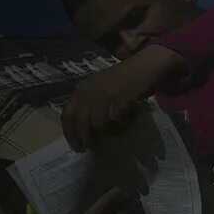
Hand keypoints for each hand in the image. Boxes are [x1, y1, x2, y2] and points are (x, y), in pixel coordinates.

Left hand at [62, 44, 185, 150]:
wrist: (146, 65)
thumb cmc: (124, 77)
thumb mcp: (100, 87)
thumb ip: (90, 103)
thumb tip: (85, 130)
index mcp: (81, 88)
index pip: (67, 115)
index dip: (70, 133)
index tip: (77, 147)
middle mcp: (89, 91)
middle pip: (81, 123)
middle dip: (86, 138)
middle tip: (94, 148)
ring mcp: (104, 94)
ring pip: (98, 124)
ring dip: (107, 133)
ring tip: (116, 134)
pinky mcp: (120, 97)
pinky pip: (116, 119)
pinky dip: (121, 125)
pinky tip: (126, 123)